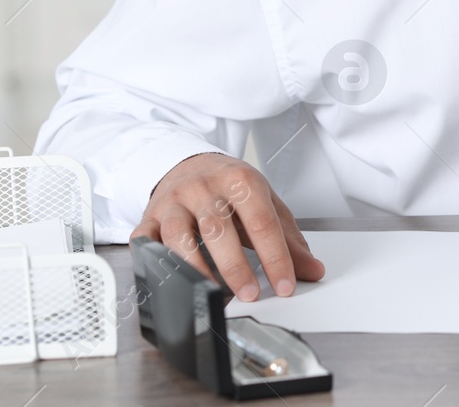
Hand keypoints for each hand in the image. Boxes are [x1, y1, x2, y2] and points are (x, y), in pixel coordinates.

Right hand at [132, 152, 323, 300]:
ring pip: (178, 235)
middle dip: (235, 266)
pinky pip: (145, 239)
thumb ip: (289, 239)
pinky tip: (166, 277)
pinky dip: (152, 259)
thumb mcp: (266, 203)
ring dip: (195, 267)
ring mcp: (174, 202)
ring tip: (212, 291)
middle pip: (218, 228)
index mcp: (240, 180)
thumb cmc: (231, 188)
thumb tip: (312, 271)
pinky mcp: (149, 216)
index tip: (285, 285)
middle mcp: (204, 188)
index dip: (275, 257)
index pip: (261, 222)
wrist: (190, 164)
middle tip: (250, 294)